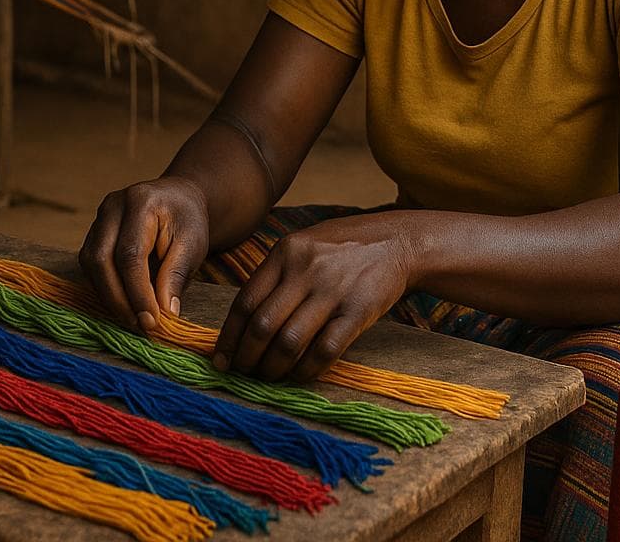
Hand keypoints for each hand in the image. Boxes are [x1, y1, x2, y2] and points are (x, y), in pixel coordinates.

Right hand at [79, 177, 209, 333]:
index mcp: (141, 202)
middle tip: (140, 325)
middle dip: (119, 299)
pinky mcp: (93, 233)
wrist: (177, 199)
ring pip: (91, 265)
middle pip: (101, 259)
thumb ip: (175, 276)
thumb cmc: (187, 221)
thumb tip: (164, 314)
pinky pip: (90, 266)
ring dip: (109, 297)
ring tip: (133, 319)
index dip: (137, 292)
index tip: (151, 321)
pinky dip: (105, 288)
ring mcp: (98, 218)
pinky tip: (123, 304)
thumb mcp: (192, 246)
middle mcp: (112, 207)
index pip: (130, 254)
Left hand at [213, 214, 412, 382]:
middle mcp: (305, 271)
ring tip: (268, 377)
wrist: (398, 241)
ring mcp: (332, 291)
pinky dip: (307, 369)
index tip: (221, 358)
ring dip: (273, 368)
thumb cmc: (344, 247)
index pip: (246, 301)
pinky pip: (325, 350)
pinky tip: (299, 375)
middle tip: (243, 373)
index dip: (229, 336)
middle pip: (263, 325)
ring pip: (289, 342)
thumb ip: (276, 274)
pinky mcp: (357, 312)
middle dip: (247, 357)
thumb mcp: (305, 245)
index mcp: (285, 252)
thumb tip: (244, 318)